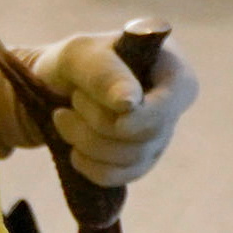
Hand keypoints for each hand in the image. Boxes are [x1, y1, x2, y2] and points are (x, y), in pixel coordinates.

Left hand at [0, 31, 199, 185]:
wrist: (58, 83)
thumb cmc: (76, 59)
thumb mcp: (81, 55)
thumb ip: (105, 74)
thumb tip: (130, 103)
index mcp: (173, 71)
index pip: (172, 103)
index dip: (140, 115)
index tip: (104, 108)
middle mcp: (173, 107)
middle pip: (147, 135)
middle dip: (98, 122)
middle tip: (73, 98)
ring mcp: (159, 137)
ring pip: (131, 158)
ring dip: (86, 141)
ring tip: (64, 116)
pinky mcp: (140, 161)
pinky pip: (119, 176)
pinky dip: (90, 165)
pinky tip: (75, 148)